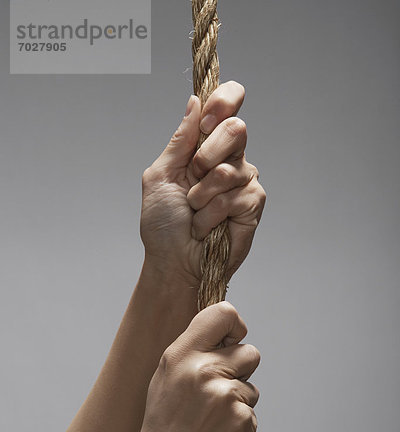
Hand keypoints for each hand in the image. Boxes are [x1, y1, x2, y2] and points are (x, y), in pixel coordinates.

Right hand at [128, 301, 259, 431]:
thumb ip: (192, 352)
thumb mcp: (164, 379)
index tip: (232, 338)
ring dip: (239, 399)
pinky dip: (240, 422)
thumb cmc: (164, 428)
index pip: (223, 314)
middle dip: (241, 369)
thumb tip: (225, 334)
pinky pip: (252, 411)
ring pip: (252, 385)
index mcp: (180, 355)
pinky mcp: (243, 420)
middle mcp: (204, 370)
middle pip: (249, 352)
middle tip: (216, 392)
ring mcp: (226, 395)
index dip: (234, 324)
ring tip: (211, 419)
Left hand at [140, 81, 266, 287]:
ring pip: (229, 170)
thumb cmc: (163, 223)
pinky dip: (211, 215)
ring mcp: (244, 181)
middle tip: (193, 178)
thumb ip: (179, 141)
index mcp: (205, 145)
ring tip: (194, 212)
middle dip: (206, 155)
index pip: (227, 104)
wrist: (173, 260)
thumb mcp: (160, 176)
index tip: (206, 119)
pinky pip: (235, 197)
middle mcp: (230, 158)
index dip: (223, 101)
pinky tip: (207, 227)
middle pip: (236, 129)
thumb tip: (195, 101)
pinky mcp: (253, 205)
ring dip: (201, 196)